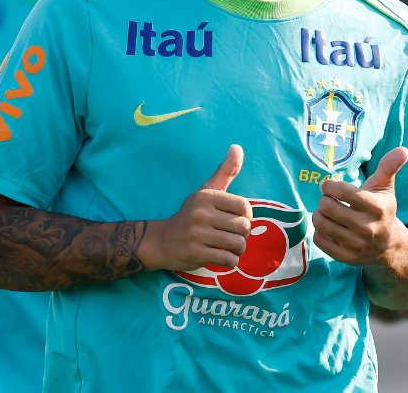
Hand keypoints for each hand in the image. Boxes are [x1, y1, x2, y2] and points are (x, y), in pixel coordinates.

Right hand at [141, 145, 252, 271]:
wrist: (161, 241)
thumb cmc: (191, 215)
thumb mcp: (206, 191)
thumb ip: (225, 171)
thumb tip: (237, 147)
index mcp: (206, 196)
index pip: (244, 207)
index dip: (245, 216)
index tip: (234, 219)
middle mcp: (201, 213)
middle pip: (244, 227)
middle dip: (242, 235)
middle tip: (230, 235)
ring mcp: (197, 234)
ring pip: (238, 245)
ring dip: (237, 249)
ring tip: (226, 247)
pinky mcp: (196, 253)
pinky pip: (229, 260)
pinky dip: (229, 261)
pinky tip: (220, 256)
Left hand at [313, 147, 407, 265]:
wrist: (390, 246)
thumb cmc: (383, 210)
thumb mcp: (386, 188)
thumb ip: (389, 167)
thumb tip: (403, 150)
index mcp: (377, 207)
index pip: (343, 192)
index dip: (329, 185)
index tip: (328, 185)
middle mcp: (368, 228)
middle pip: (327, 207)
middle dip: (323, 200)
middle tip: (327, 200)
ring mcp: (357, 245)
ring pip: (321, 224)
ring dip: (319, 214)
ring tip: (326, 212)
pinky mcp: (346, 257)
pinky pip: (319, 240)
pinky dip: (319, 232)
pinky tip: (328, 227)